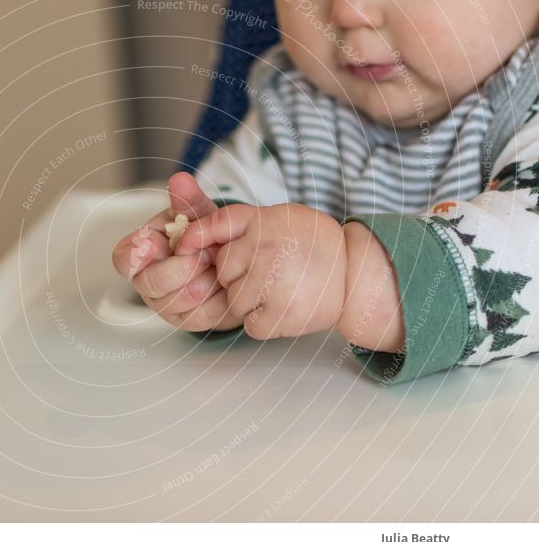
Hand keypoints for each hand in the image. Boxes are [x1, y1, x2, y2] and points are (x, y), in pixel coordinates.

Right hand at [111, 172, 243, 331]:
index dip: (135, 254)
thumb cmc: (202, 235)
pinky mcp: (189, 321)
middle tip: (207, 252)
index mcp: (140, 253)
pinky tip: (227, 281)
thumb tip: (179, 180)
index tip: (153, 242)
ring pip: (179, 303)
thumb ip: (187, 199)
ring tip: (219, 263)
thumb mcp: (197, 213)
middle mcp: (147, 282)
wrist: (228, 257)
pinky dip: (220, 297)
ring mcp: (166, 305)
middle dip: (183, 266)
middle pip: (152, 284)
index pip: (123, 259)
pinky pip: (202, 317)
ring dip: (205, 281)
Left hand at [176, 203, 404, 350]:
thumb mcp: (275, 215)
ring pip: (234, 302)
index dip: (218, 252)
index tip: (221, 256)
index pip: (212, 238)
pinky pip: (251, 325)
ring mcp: (273, 283)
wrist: (355, 273)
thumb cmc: (311, 242)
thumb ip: (231, 221)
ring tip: (280, 290)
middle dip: (237, 278)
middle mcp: (265, 250)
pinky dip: (263, 322)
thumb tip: (186, 237)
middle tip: (270, 273)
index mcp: (263, 222)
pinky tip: (283, 308)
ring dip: (250, 302)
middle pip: (223, 275)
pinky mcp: (282, 314)